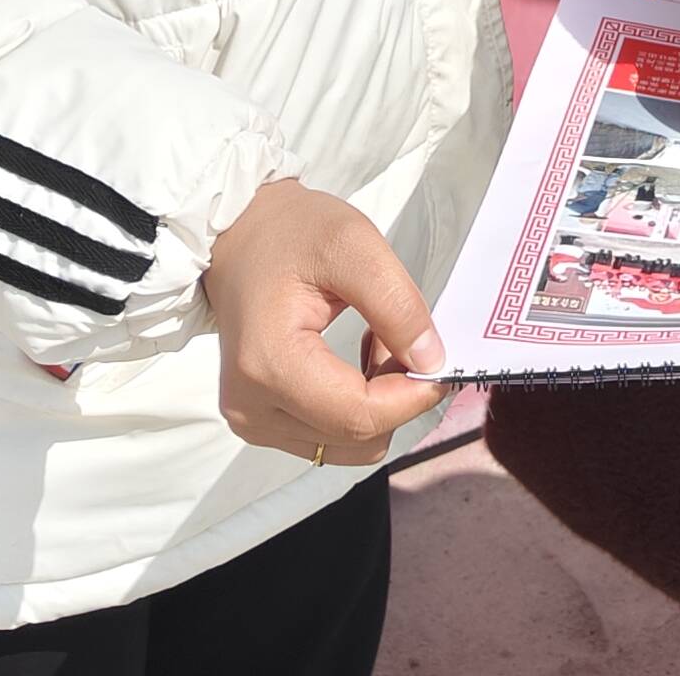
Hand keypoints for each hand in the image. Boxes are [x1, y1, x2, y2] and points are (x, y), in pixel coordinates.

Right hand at [202, 177, 450, 464]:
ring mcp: (253, 421)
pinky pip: (332, 437)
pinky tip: (353, 362)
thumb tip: (431, 363)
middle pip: (358, 437)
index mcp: (268, 365)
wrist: (240, 237)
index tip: (439, 357)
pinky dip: (358, 407)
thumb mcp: (354, 245)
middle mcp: (252, 409)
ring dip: (379, 402)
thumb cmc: (292, 233)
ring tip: (374, 341)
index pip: (359, 416)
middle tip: (395, 332)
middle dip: (397, 393)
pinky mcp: (261, 422)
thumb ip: (396, 305)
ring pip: (350, 445)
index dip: (412, 396)